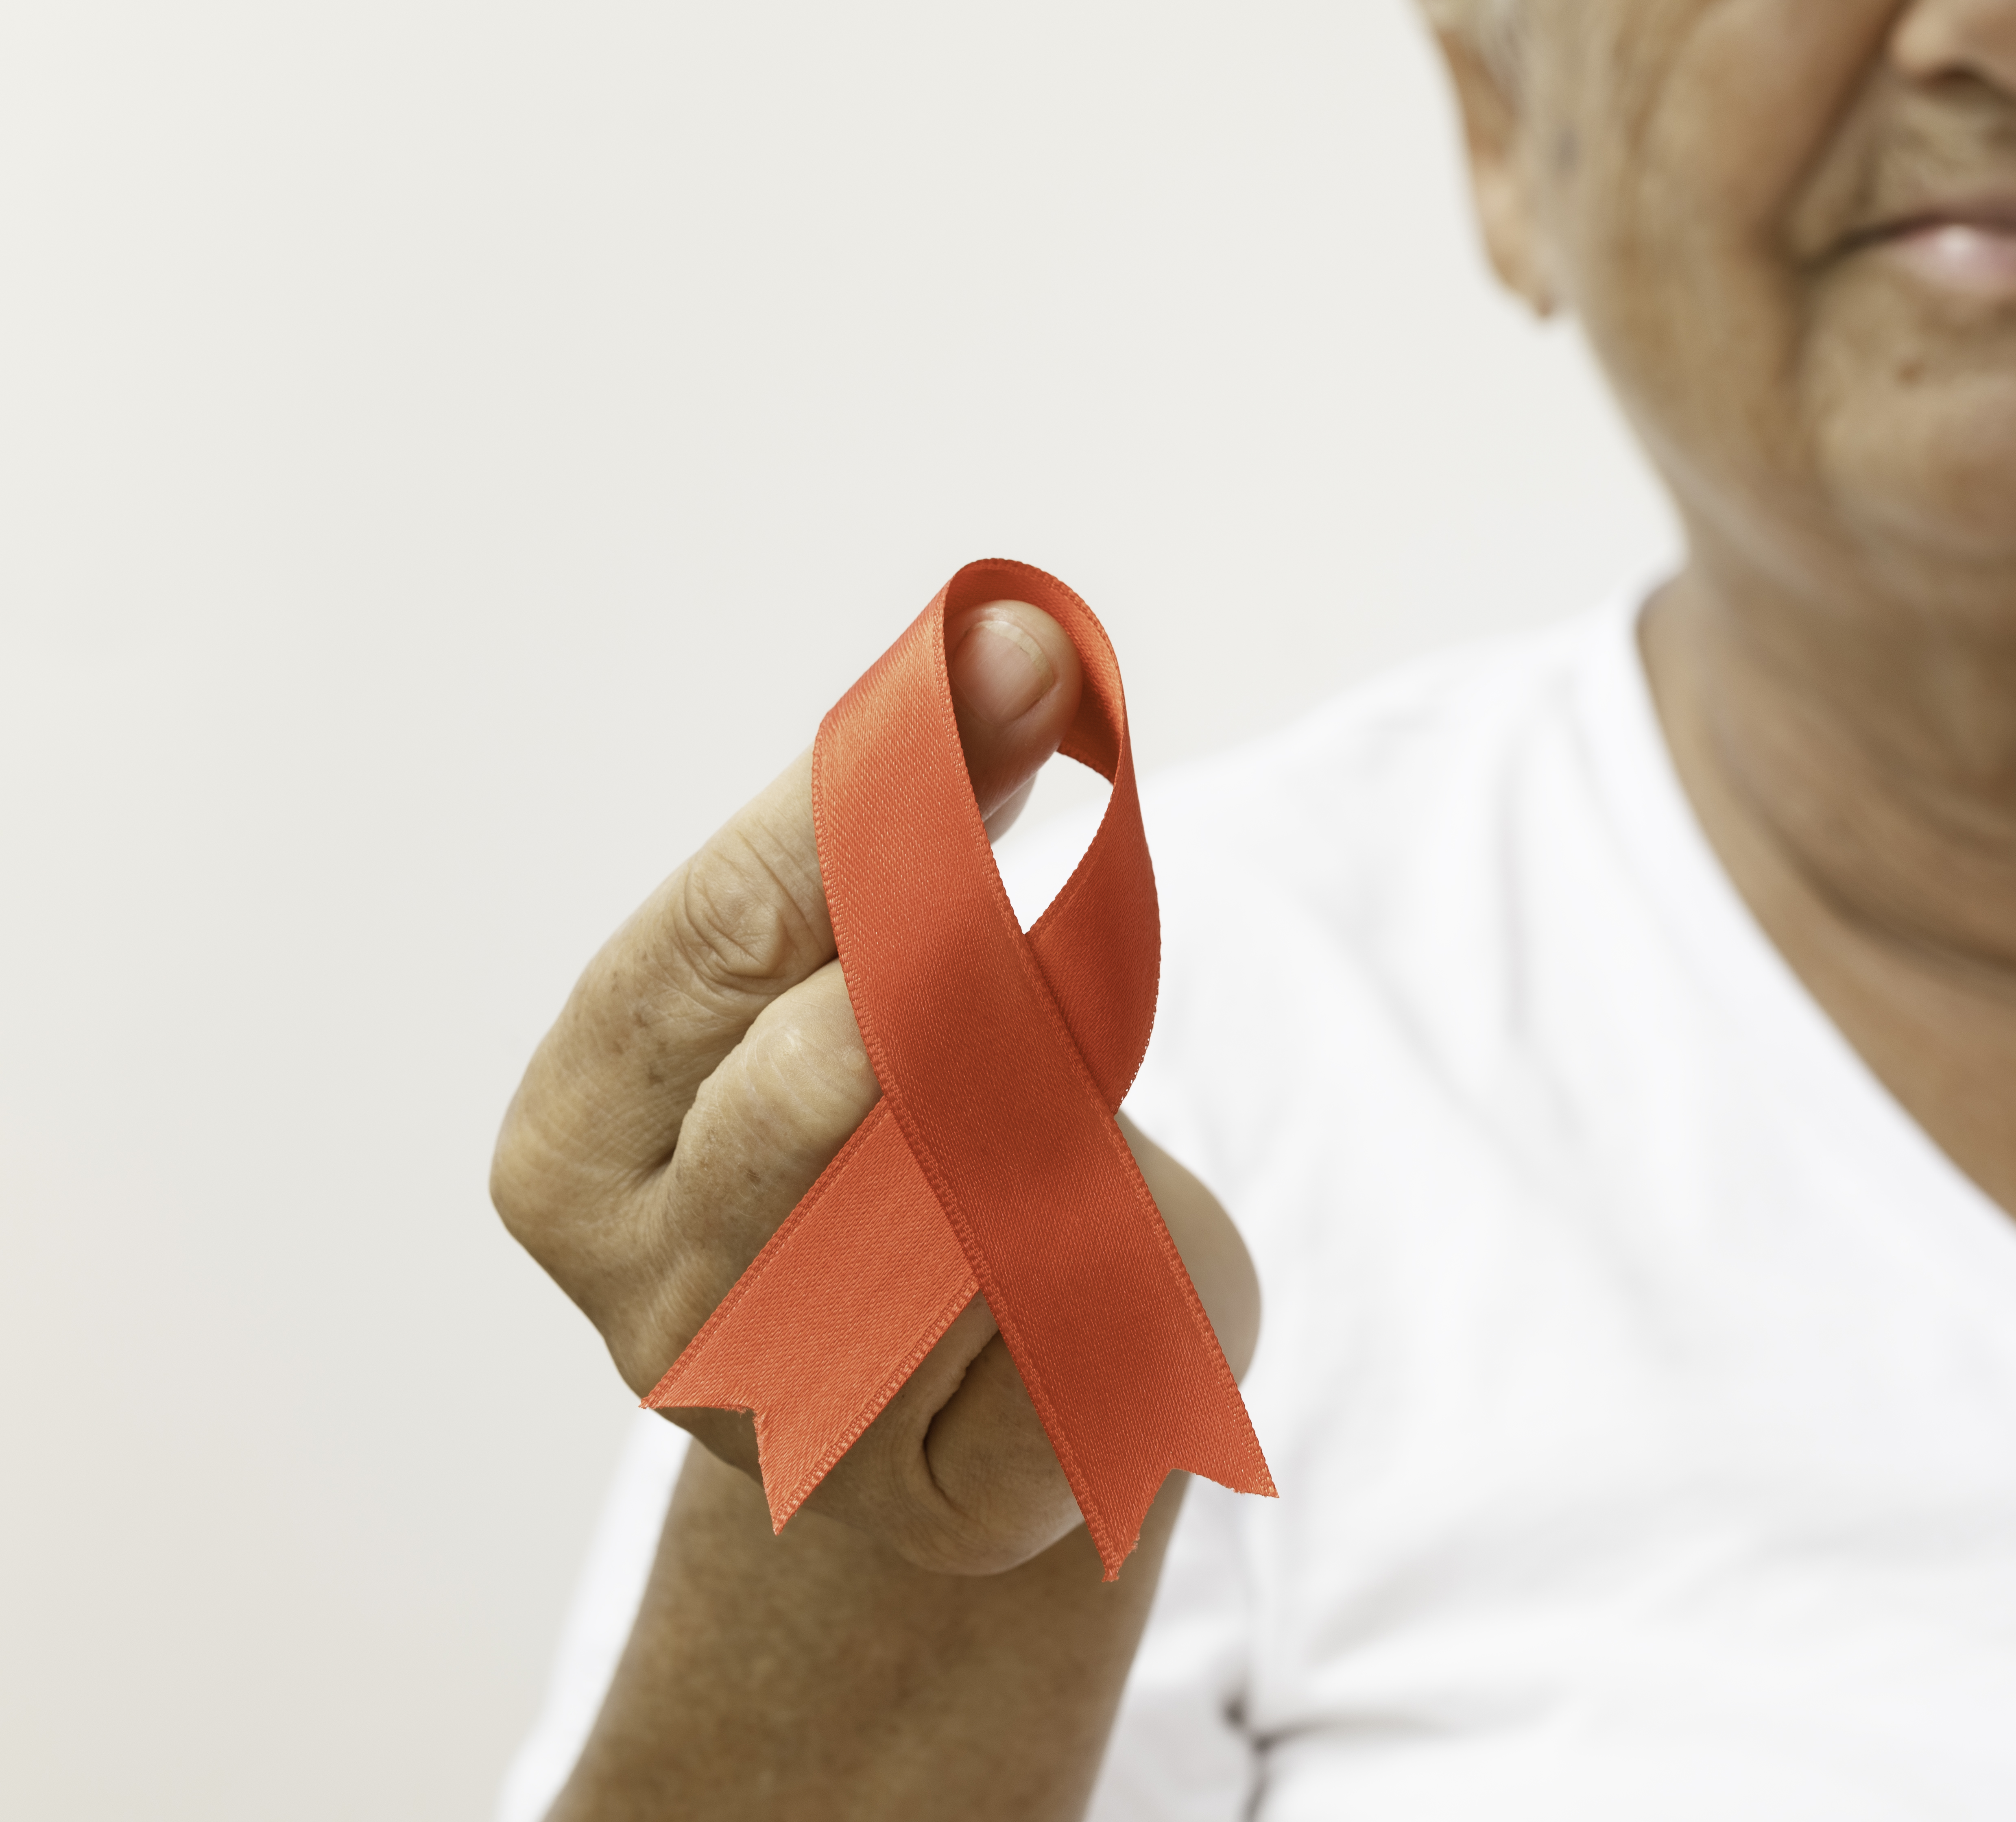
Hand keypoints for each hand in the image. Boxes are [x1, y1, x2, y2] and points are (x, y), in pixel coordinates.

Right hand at [492, 600, 1257, 1575]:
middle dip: (958, 948)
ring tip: (1067, 1090)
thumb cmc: (905, 1148)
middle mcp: (652, 1307)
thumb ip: (882, 887)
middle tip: (1063, 851)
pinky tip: (1104, 1258)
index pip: (705, 940)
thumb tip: (1002, 664)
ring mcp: (794, 1429)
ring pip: (961, 1207)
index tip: (1008, 665)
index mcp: (574, 1156)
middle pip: (813, 1083)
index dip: (859, 798)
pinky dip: (1122, 1262)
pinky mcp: (958, 1505)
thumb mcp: (860, 1005)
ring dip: (1050, 1114)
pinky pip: (1081, 1331)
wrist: (964, 1391)